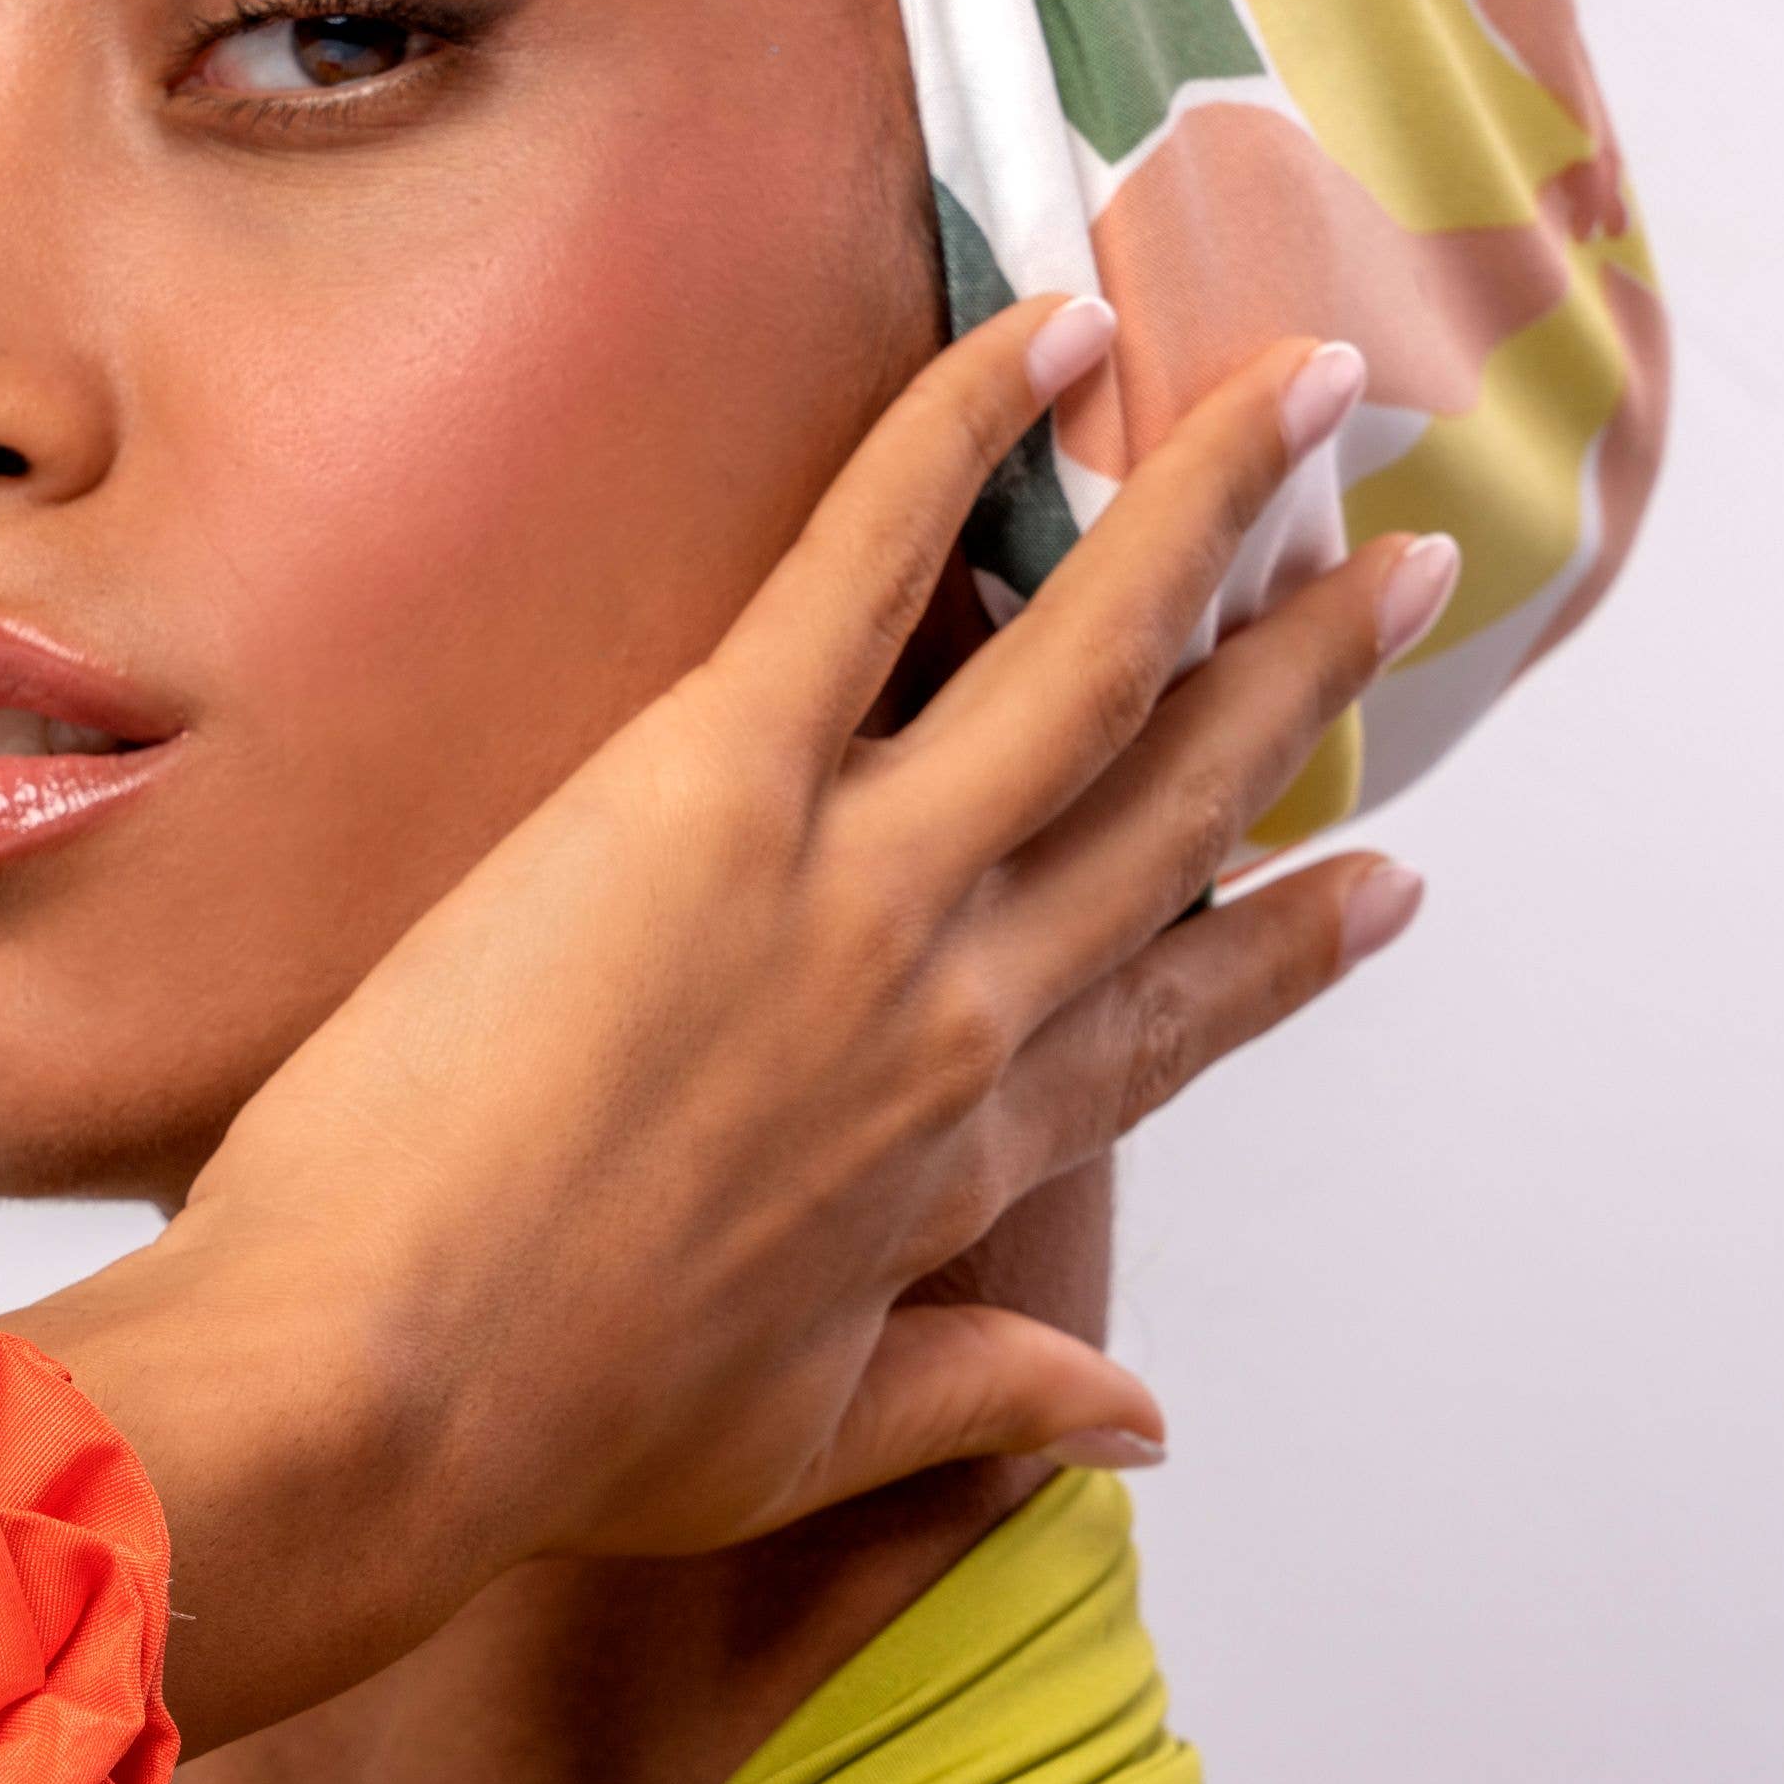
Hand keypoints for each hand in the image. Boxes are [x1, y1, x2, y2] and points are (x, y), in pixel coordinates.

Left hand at [16, 302, 1439, 1736]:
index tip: (1382, 876)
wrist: (374, 1393)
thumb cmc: (539, 1431)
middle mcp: (958, 1002)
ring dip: (1210, 501)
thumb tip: (1133, 1422)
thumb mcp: (794, 1447)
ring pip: (1085, 652)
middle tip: (1409, 564)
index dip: (1288, 944)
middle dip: (1308, 670)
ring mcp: (856, 881)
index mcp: (964, 1158)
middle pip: (1177, 799)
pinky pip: (865, 562)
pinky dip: (960, 438)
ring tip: (1309, 387)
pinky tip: (1048, 336)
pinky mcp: (714, 783)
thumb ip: (978, 1408)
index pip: (1175, 1023)